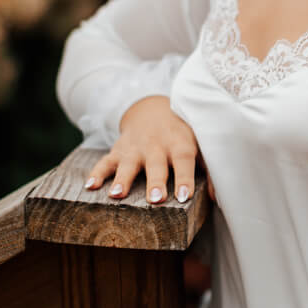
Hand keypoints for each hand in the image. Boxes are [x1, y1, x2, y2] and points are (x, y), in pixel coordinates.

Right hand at [83, 94, 215, 203]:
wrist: (152, 109)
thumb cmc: (182, 132)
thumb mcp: (199, 143)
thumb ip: (209, 168)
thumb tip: (218, 198)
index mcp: (179, 143)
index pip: (184, 160)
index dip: (184, 178)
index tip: (184, 196)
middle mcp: (156, 145)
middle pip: (156, 164)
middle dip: (155, 182)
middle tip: (155, 199)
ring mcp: (134, 148)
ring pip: (127, 164)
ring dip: (122, 180)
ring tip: (116, 196)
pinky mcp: (118, 150)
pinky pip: (105, 161)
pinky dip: (96, 173)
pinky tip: (89, 187)